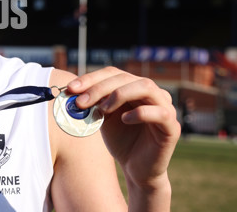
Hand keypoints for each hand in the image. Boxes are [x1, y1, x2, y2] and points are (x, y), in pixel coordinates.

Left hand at [67, 67, 180, 187]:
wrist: (136, 169)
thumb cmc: (120, 140)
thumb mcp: (103, 117)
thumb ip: (94, 103)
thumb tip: (73, 91)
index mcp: (134, 87)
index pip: (113, 73)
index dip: (91, 78)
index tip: (71, 89)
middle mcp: (151, 93)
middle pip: (125, 78)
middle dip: (99, 87)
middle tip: (81, 102)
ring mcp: (165, 107)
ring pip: (146, 87)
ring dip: (119, 94)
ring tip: (103, 109)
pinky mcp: (172, 126)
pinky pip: (160, 112)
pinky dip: (140, 113)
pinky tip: (124, 120)